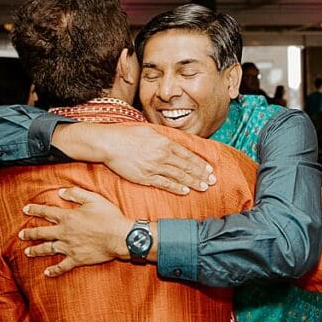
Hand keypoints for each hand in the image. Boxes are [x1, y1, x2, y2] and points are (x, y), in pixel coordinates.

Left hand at [20, 187, 130, 276]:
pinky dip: (53, 270)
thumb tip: (61, 191)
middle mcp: (64, 233)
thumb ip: (76, 194)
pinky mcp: (76, 259)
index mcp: (68, 217)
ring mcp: (69, 247)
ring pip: (47, 250)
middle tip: (20, 234)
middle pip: (42, 233)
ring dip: (36, 250)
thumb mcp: (93, 199)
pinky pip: (62, 266)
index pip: (46, 212)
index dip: (35, 210)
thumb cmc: (109, 217)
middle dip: (29, 233)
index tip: (25, 209)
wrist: (119, 237)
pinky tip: (46, 273)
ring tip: (27, 252)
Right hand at [55, 123, 215, 194]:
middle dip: (201, 174)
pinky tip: (185, 191)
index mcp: (164, 142)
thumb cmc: (127, 135)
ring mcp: (154, 167)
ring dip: (192, 182)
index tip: (209, 169)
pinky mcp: (145, 177)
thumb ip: (164, 138)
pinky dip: (176, 188)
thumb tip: (175, 143)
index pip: (187, 155)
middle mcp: (162, 155)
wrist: (109, 143)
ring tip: (203, 187)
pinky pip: (164, 184)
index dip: (200, 163)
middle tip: (212, 181)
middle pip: (186, 166)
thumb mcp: (149, 131)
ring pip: (178, 176)